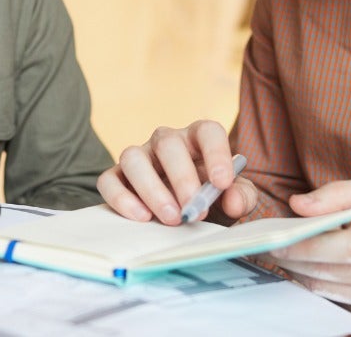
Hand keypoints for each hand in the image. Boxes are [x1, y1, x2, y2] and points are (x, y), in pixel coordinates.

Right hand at [95, 119, 257, 224]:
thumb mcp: (233, 199)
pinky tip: (142, 217)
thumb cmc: (212, 200)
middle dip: (181, 178)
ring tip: (171, 218)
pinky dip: (121, 198)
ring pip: (133, 157)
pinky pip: (109, 180)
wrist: (188, 217)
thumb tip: (233, 199)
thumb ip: (241, 196)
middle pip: (167, 143)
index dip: (216, 153)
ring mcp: (140, 157)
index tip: (222, 183)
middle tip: (194, 211)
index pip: (208, 131)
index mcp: (199, 139)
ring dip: (151, 189)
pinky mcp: (117, 177)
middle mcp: (166, 142)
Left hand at [270, 177, 350, 324]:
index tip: (278, 239)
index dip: (305, 245)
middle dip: (298, 261)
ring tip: (289, 258)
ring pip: (336, 293)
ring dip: (306, 277)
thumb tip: (300, 204)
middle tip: (274, 248)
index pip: (344, 246)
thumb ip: (344, 193)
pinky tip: (316, 272)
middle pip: (335, 273)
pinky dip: (326, 290)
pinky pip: (348, 305)